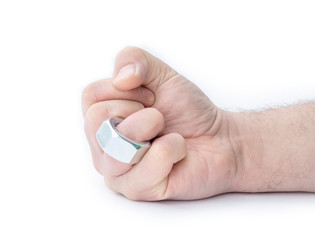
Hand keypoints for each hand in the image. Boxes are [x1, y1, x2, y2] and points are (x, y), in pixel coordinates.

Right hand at [82, 47, 241, 199]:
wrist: (220, 138)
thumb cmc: (188, 111)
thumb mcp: (162, 74)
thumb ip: (134, 59)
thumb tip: (120, 78)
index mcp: (104, 119)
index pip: (91, 96)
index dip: (127, 90)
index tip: (152, 98)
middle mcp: (104, 147)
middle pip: (96, 121)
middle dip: (139, 111)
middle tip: (160, 117)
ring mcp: (118, 172)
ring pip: (115, 148)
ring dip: (151, 129)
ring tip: (168, 132)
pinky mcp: (139, 190)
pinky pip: (143, 171)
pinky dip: (170, 151)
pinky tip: (177, 152)